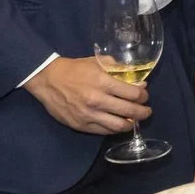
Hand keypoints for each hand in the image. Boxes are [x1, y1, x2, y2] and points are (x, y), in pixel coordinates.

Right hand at [26, 55, 148, 134]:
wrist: (48, 80)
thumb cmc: (75, 69)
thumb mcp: (98, 62)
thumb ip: (119, 70)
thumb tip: (138, 82)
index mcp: (103, 83)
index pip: (133, 94)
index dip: (143, 96)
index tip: (144, 95)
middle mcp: (97, 101)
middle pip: (130, 111)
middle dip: (143, 112)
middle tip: (146, 111)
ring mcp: (89, 115)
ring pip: (118, 126)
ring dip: (131, 124)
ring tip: (134, 120)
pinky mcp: (81, 125)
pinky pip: (104, 131)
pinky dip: (114, 129)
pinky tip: (118, 124)